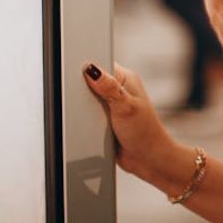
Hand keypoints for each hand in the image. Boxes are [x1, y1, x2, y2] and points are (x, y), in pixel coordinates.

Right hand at [81, 62, 181, 182]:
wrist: (147, 158)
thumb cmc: (145, 132)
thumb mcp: (126, 107)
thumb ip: (109, 87)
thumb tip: (92, 69)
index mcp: (125, 79)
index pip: (101, 64)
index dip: (87, 67)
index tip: (75, 74)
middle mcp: (117, 89)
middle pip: (89, 82)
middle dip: (82, 90)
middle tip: (81, 100)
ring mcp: (109, 104)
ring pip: (86, 100)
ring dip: (82, 108)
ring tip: (87, 115)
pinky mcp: (103, 119)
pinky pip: (86, 115)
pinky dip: (84, 119)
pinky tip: (85, 124)